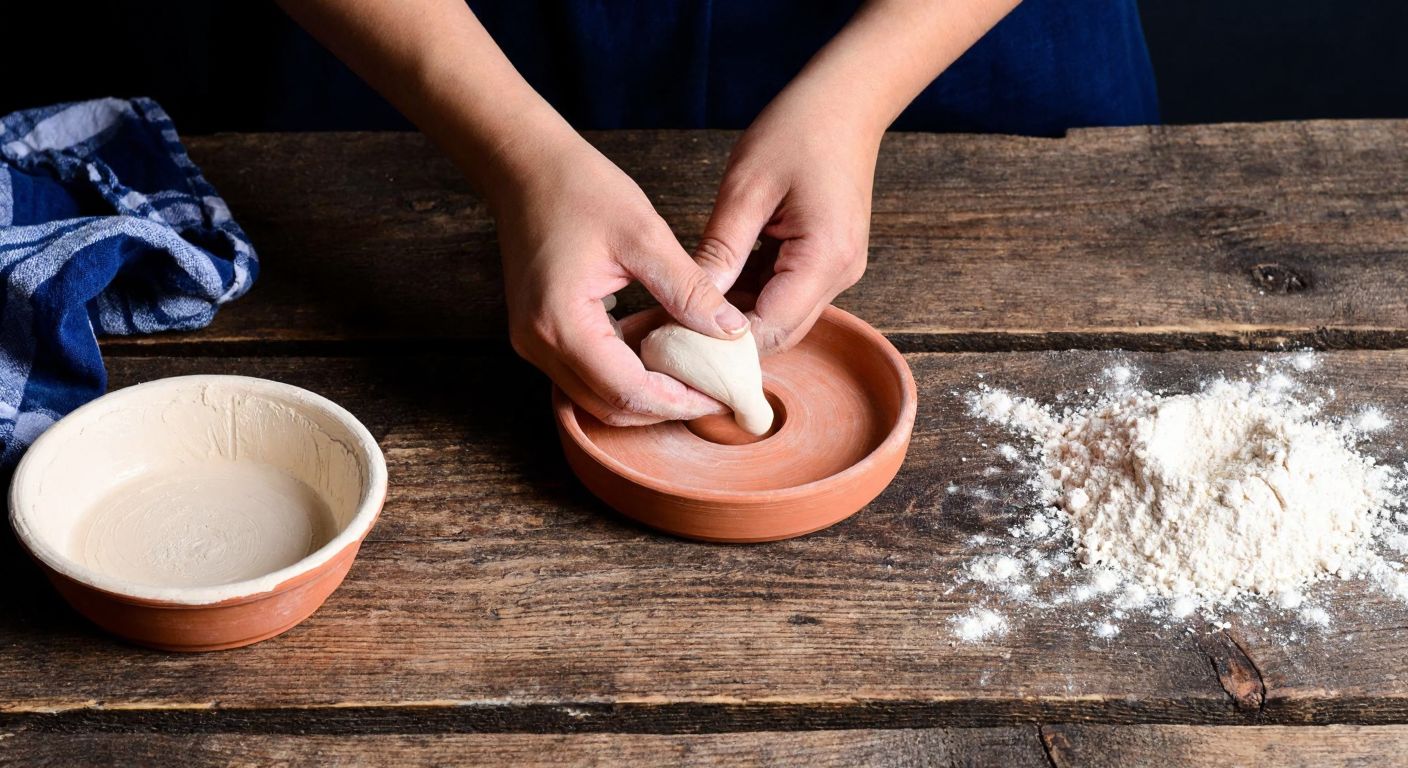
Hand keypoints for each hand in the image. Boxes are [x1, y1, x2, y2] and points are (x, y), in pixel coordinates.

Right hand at [494, 134, 747, 425]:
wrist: (525, 167)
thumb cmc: (579, 190)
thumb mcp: (645, 236)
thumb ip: (688, 289)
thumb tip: (731, 332)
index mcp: (562, 322)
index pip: (627, 390)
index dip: (678, 402)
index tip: (720, 396)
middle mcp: (539, 344)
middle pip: (610, 406)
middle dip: (665, 408)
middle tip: (714, 393)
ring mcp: (533, 342)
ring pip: (596, 397)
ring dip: (645, 397)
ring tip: (693, 379)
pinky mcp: (538, 334)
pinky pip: (585, 374)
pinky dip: (625, 376)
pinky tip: (660, 357)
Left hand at [693, 88, 880, 353]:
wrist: (846, 101)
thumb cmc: (797, 130)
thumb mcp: (745, 188)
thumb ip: (720, 250)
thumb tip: (690, 300)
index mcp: (823, 258)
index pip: (768, 329)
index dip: (720, 342)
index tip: (672, 337)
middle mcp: (838, 275)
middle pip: (778, 334)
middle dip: (726, 338)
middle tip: (670, 330)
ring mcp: (837, 270)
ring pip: (781, 318)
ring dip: (736, 317)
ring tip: (685, 306)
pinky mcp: (827, 260)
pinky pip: (786, 294)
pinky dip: (751, 295)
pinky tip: (714, 282)